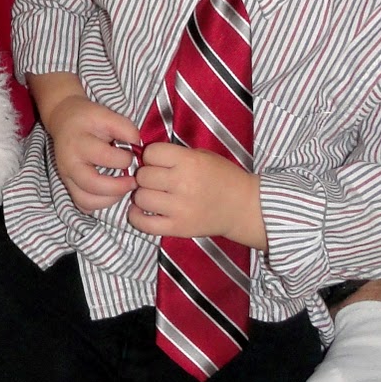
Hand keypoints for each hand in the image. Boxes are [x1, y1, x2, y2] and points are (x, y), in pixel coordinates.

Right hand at [44, 93, 141, 213]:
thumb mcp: (106, 114)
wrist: (63, 120)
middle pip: (92, 184)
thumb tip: (138, 145)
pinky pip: (83, 205)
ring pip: (86, 200)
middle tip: (133, 181)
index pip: (104, 157)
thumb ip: (124, 128)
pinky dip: (99, 204)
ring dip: (110, 199)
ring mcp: (66, 177)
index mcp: (79, 142)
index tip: (132, 154)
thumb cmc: (87, 118)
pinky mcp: (68, 186)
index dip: (124, 159)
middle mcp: (69, 163)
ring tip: (123, 188)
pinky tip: (110, 194)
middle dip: (118, 187)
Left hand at [129, 144, 267, 250]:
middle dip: (147, 176)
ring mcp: (179, 208)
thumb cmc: (223, 177)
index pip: (151, 153)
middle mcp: (183, 184)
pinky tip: (142, 211)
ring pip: (140, 198)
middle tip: (157, 181)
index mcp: (189, 162)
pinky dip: (136, 217)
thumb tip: (145, 158)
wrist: (243, 206)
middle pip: (143, 176)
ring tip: (154, 195)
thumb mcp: (203, 155)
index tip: (159, 162)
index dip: (152, 156)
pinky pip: (143, 223)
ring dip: (143, 195)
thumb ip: (176, 155)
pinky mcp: (178, 228)